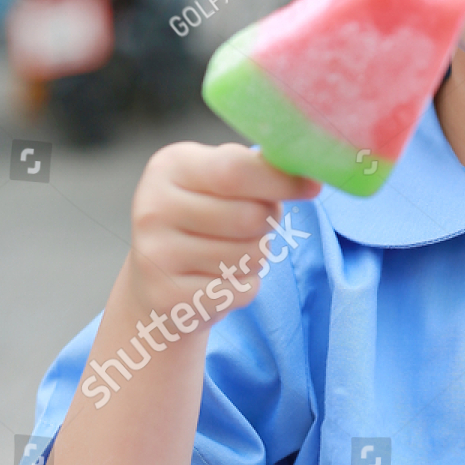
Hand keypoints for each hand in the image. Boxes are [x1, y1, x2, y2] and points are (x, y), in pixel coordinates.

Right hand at [126, 142, 319, 322]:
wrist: (158, 279)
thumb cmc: (205, 218)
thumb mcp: (222, 180)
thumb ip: (258, 171)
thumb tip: (307, 178)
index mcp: (170, 167)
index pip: (236, 170)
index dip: (281, 181)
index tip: (312, 187)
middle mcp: (152, 208)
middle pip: (249, 217)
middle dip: (268, 224)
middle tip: (252, 226)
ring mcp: (155, 255)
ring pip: (250, 256)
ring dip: (257, 258)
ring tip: (229, 253)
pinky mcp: (167, 297)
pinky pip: (240, 290)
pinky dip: (244, 286)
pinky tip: (217, 280)